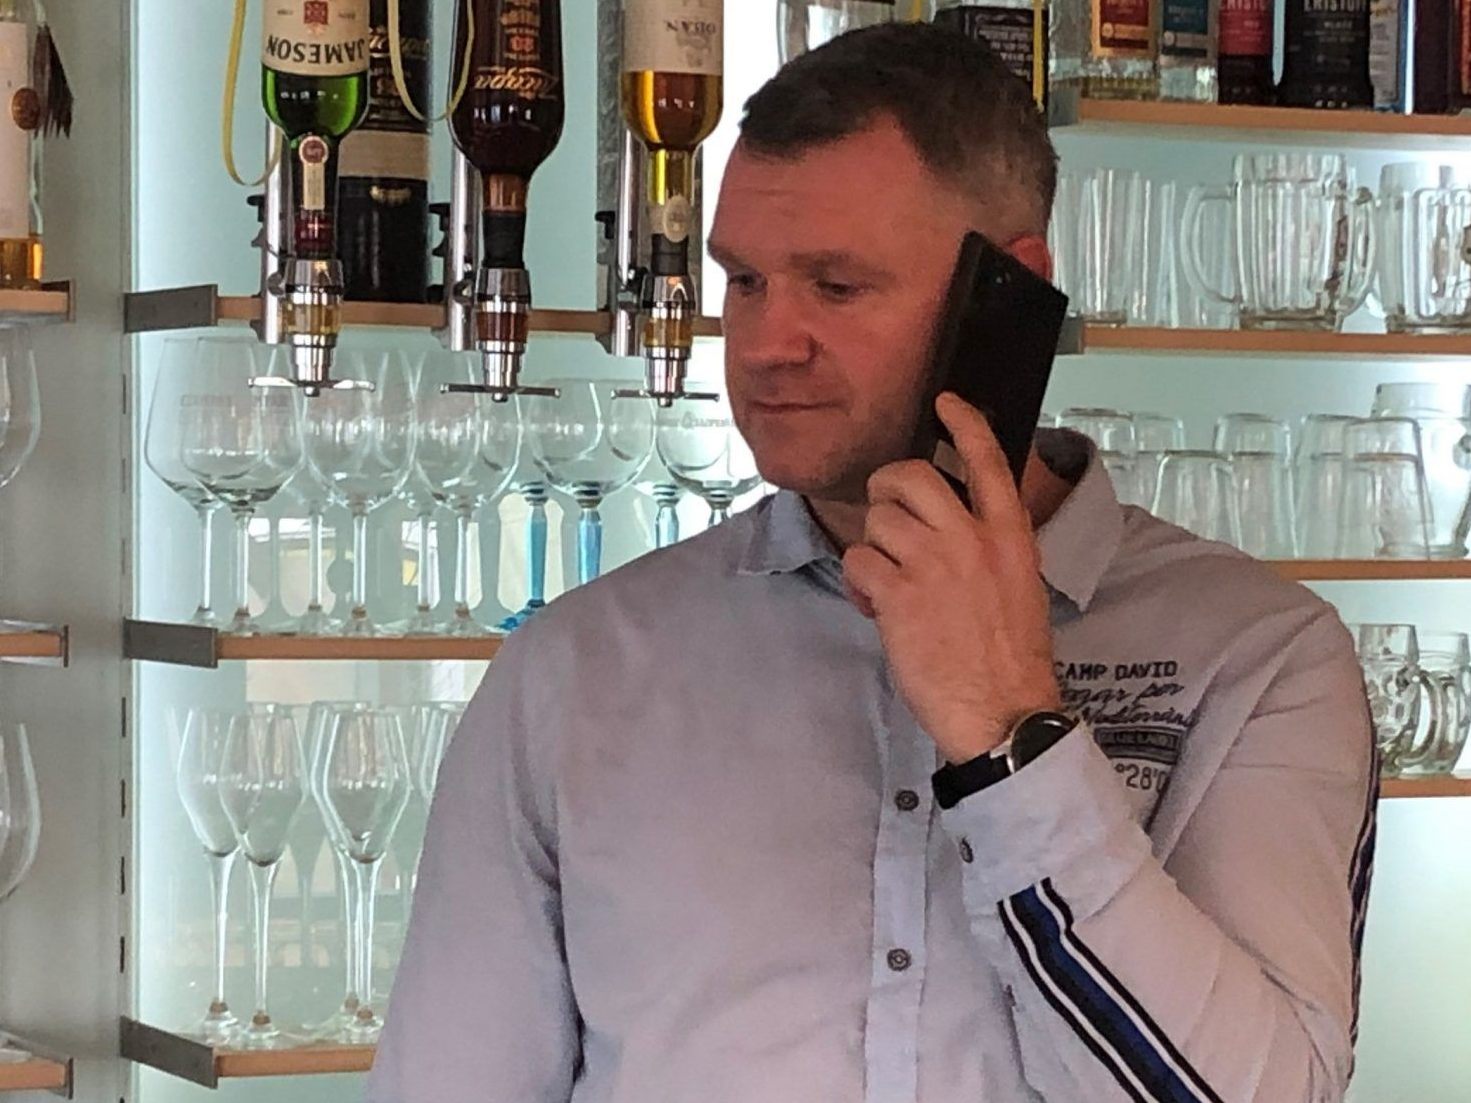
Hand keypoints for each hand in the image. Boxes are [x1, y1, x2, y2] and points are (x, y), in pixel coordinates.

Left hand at [842, 392, 1061, 764]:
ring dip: (874, 549)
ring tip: (888, 584)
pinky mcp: (898, 596)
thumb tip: (954, 526)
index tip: (945, 402)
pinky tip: (878, 608)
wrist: (1003, 711)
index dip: (964, 424)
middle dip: (886, 487)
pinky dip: (859, 584)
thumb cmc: (1011, 657)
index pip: (989, 461)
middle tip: (885, 513)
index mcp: (1010, 535)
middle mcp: (971, 539)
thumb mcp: (1021, 586)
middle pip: (911, 476)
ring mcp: (933, 564)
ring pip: (877, 521)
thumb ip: (990, 547)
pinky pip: (859, 562)